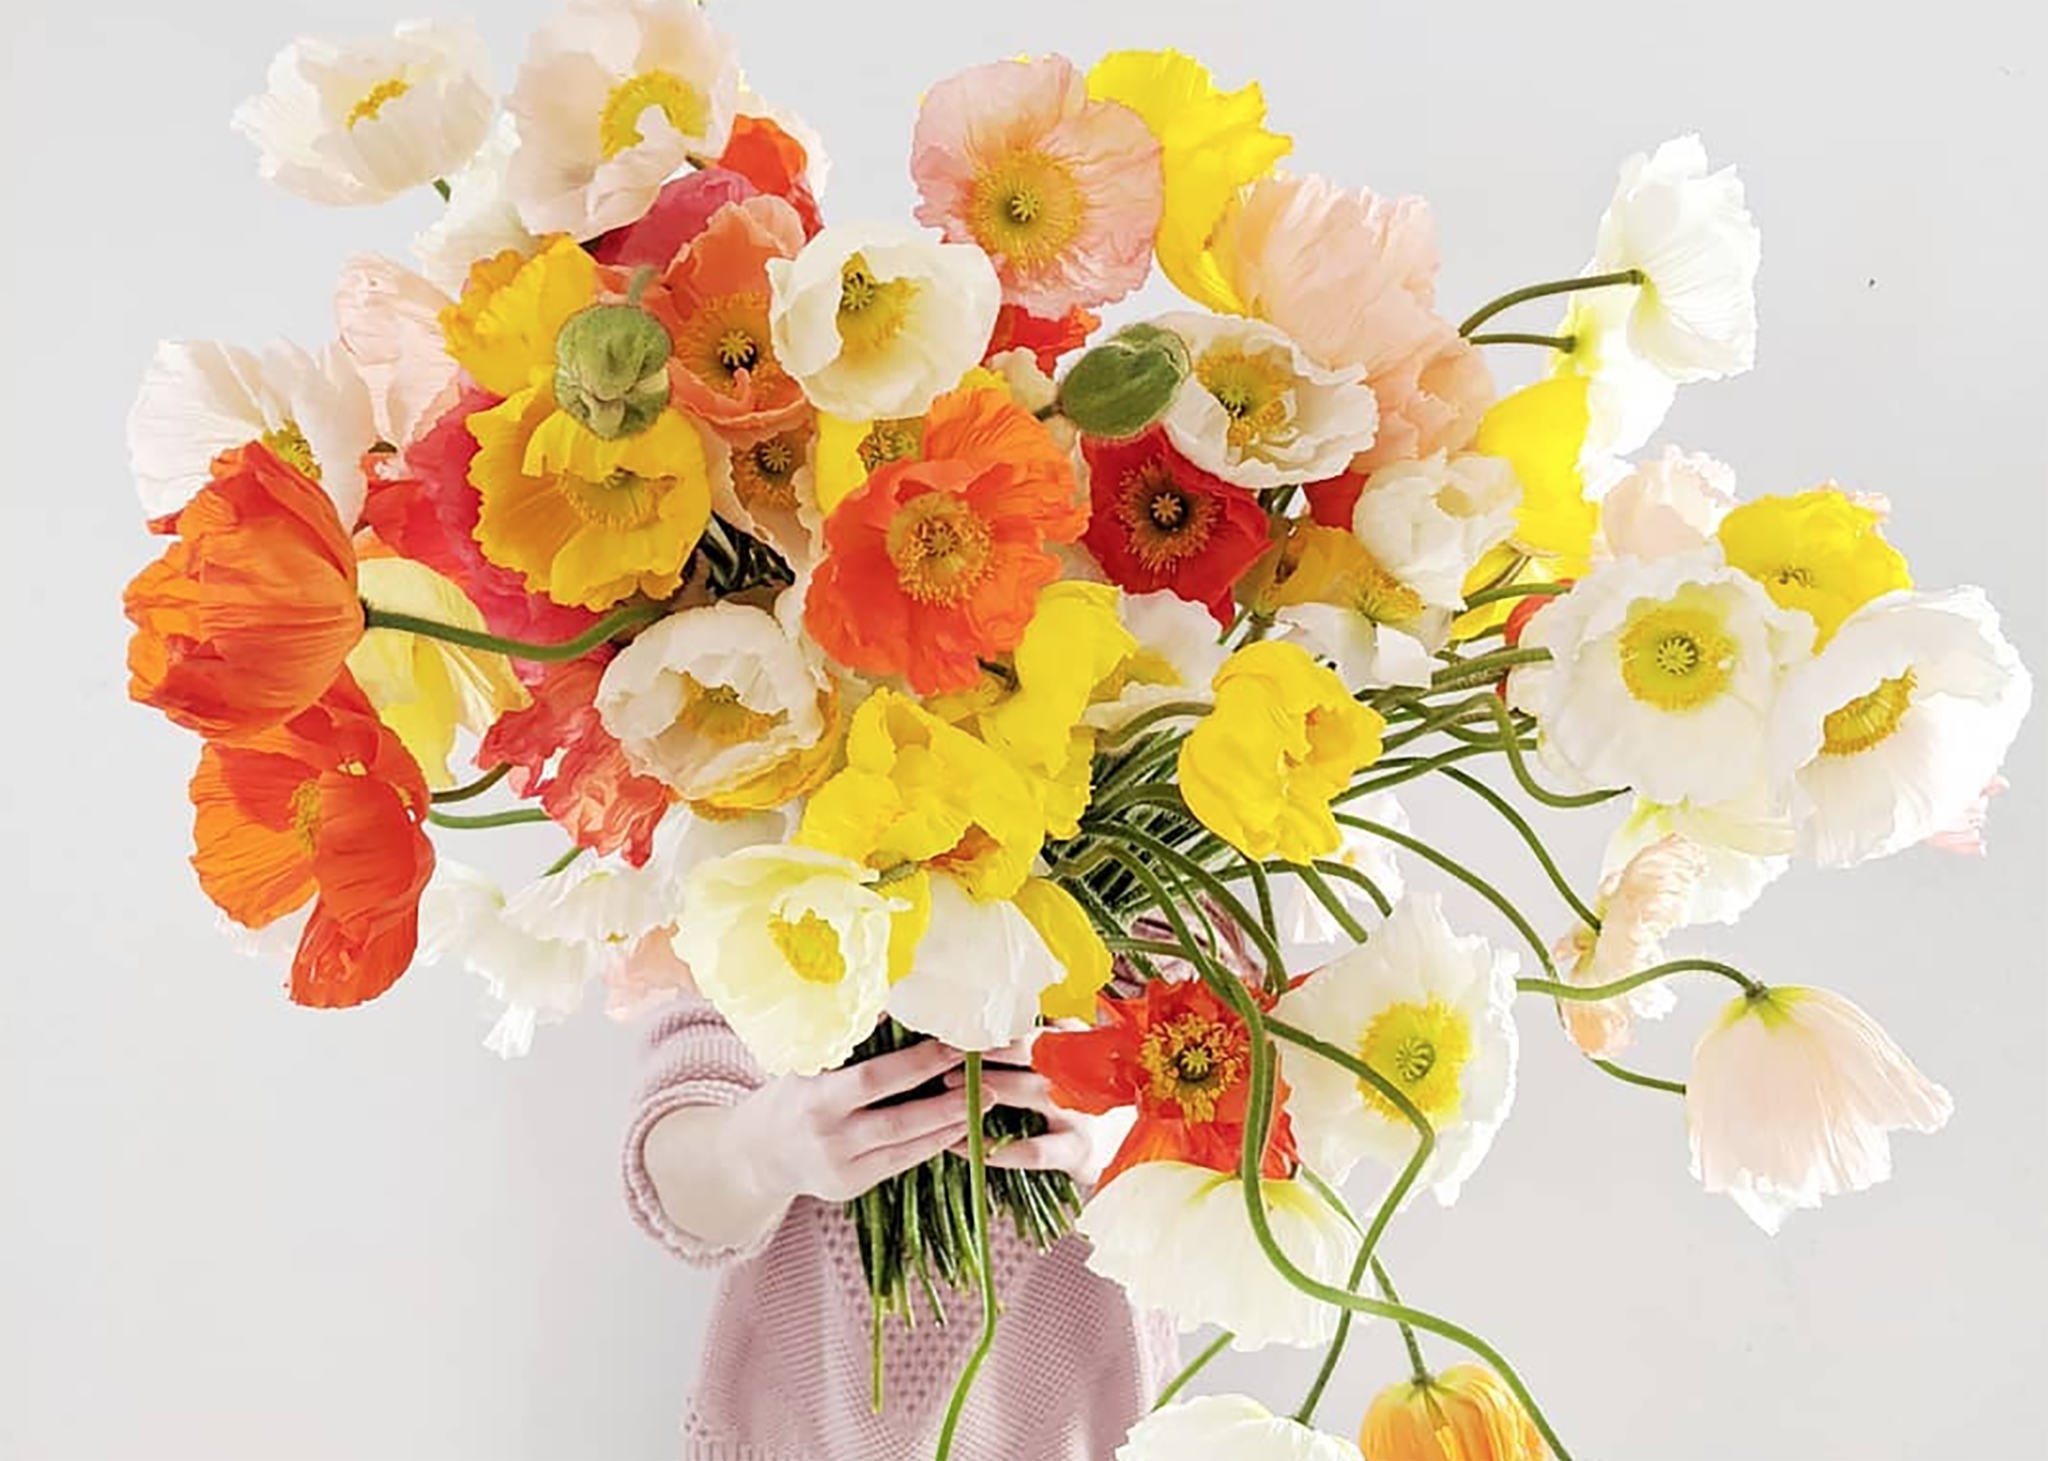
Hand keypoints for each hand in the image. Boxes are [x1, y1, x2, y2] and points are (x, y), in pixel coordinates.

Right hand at [730, 1040, 981, 1206]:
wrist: (758, 1153)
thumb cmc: (792, 1094)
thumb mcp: (807, 1062)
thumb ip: (848, 1040)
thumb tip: (895, 1002)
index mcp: (814, 1095)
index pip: (875, 1078)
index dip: (919, 1063)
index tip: (956, 1044)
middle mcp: (827, 1135)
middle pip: (897, 1118)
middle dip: (947, 1099)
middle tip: (987, 1081)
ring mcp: (840, 1166)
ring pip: (906, 1146)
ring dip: (950, 1124)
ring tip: (987, 1102)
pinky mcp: (851, 1186)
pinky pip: (901, 1163)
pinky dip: (932, 1145)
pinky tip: (959, 1127)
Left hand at [941, 1026, 1134, 1188]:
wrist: (1137, 1143)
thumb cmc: (1092, 1094)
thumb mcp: (1078, 1054)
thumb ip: (1049, 1029)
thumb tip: (1005, 1001)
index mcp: (1077, 1042)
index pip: (1033, 1025)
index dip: (995, 1026)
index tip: (960, 1026)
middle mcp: (1081, 1070)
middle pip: (1029, 1051)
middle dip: (983, 1054)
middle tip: (945, 1061)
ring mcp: (1081, 1111)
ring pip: (1027, 1093)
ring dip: (984, 1093)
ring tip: (947, 1095)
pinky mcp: (1078, 1152)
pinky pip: (1031, 1150)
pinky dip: (994, 1148)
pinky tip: (964, 1145)